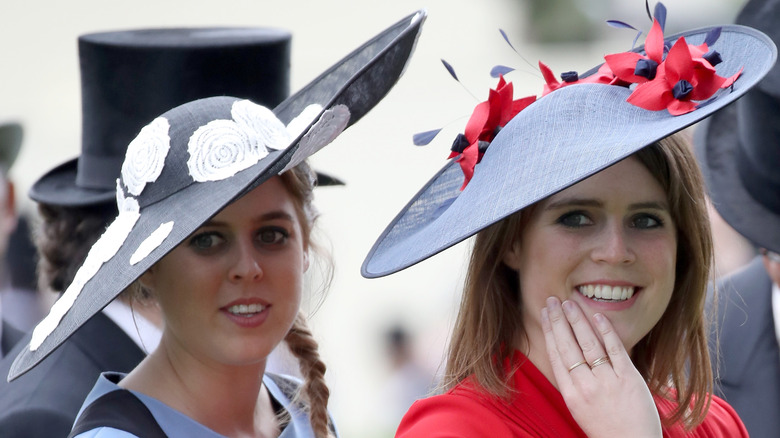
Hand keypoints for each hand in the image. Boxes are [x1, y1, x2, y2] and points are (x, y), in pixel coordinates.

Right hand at [541, 297, 661, 437]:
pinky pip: (615, 350)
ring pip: (589, 344)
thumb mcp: (580, 408)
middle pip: (568, 346)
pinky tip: (597, 315)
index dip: (549, 332)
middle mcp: (586, 386)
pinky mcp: (629, 379)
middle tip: (552, 301)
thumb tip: (567, 356)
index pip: (556, 355)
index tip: (544, 314)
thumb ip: (574, 383)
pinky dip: (606, 331)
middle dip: (558, 320)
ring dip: (577, 320)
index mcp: (571, 394)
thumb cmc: (606, 428)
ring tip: (569, 303)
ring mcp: (608, 381)